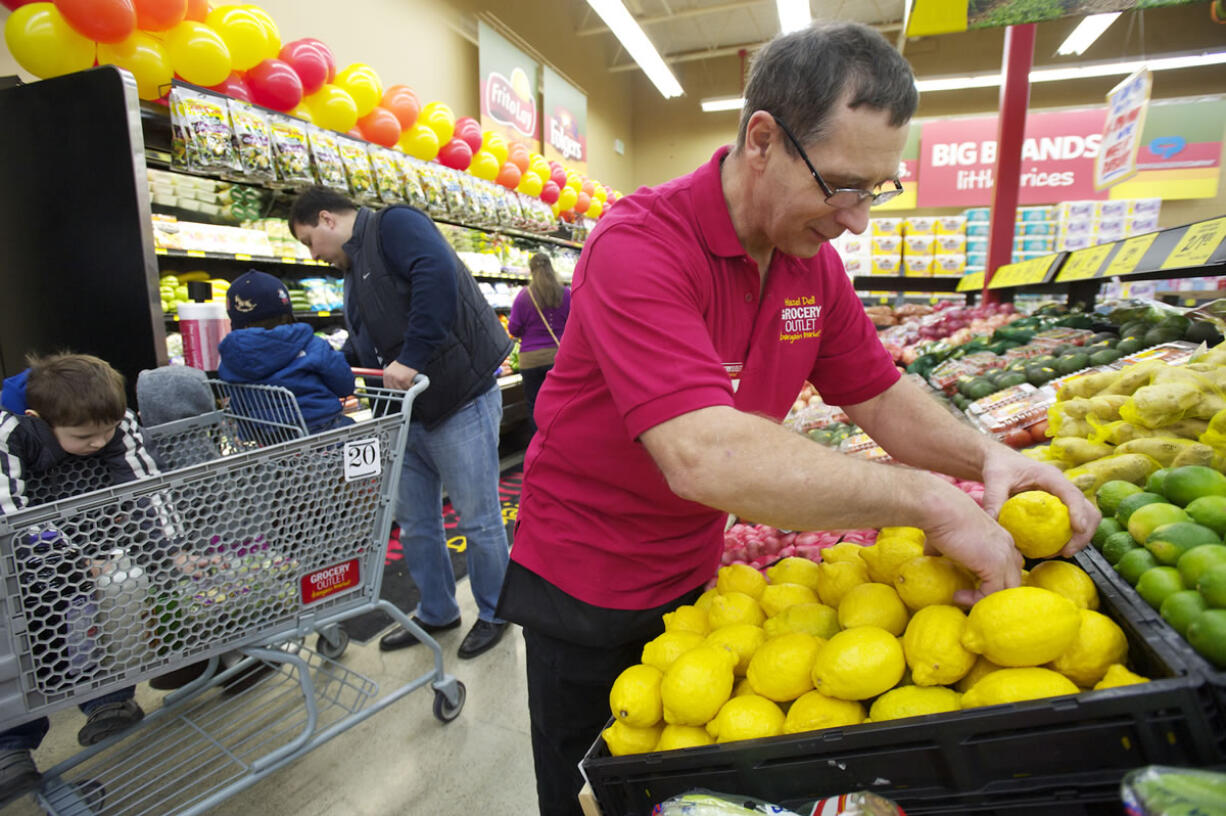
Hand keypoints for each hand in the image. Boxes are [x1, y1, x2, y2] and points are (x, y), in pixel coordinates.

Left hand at [382, 361, 417, 390]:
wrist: (411, 357)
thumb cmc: (404, 362)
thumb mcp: (393, 368)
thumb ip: (391, 376)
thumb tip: (392, 385)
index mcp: (386, 373)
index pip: (386, 386)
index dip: (392, 389)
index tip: (396, 390)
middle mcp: (390, 376)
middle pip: (393, 389)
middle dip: (399, 389)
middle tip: (404, 388)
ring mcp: (397, 379)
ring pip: (401, 389)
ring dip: (405, 388)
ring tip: (408, 384)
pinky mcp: (405, 380)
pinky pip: (408, 387)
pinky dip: (411, 386)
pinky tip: (412, 382)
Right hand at [921, 484, 1024, 605]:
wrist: (940, 509)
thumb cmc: (938, 516)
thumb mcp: (944, 536)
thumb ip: (943, 549)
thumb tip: (930, 558)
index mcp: (1000, 536)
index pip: (1010, 563)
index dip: (996, 576)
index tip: (972, 584)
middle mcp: (1007, 545)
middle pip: (1015, 578)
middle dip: (997, 591)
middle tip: (973, 597)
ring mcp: (1004, 556)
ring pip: (1008, 589)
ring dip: (987, 599)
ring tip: (964, 599)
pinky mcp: (995, 566)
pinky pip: (992, 593)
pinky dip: (975, 599)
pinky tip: (957, 595)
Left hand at [980, 444, 1100, 557]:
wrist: (1001, 462)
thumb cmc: (999, 466)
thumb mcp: (994, 478)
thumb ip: (993, 497)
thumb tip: (992, 520)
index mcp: (1050, 476)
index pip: (1071, 493)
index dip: (1078, 510)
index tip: (1078, 528)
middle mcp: (1062, 486)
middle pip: (1088, 509)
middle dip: (1084, 532)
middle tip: (1066, 551)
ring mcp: (1063, 497)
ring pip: (1086, 518)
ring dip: (1080, 538)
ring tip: (1060, 553)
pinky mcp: (1060, 507)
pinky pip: (1072, 524)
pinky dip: (1069, 538)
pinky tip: (1052, 549)